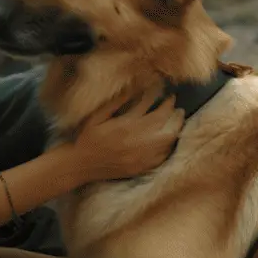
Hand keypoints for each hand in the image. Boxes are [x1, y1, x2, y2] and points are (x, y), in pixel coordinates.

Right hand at [68, 90, 184, 183]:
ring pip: (168, 143)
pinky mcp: (141, 169)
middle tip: (177, 108)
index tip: (169, 95)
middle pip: (167, 128)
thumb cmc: (88, 137)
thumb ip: (117, 102)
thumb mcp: (98, 115)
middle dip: (176, 116)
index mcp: (127, 127)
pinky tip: (168, 140)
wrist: (81, 164)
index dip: (166, 103)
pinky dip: (168, 147)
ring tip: (176, 121)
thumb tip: (135, 88)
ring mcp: (141, 158)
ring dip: (175, 130)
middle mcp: (137, 143)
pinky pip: (162, 158)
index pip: (156, 112)